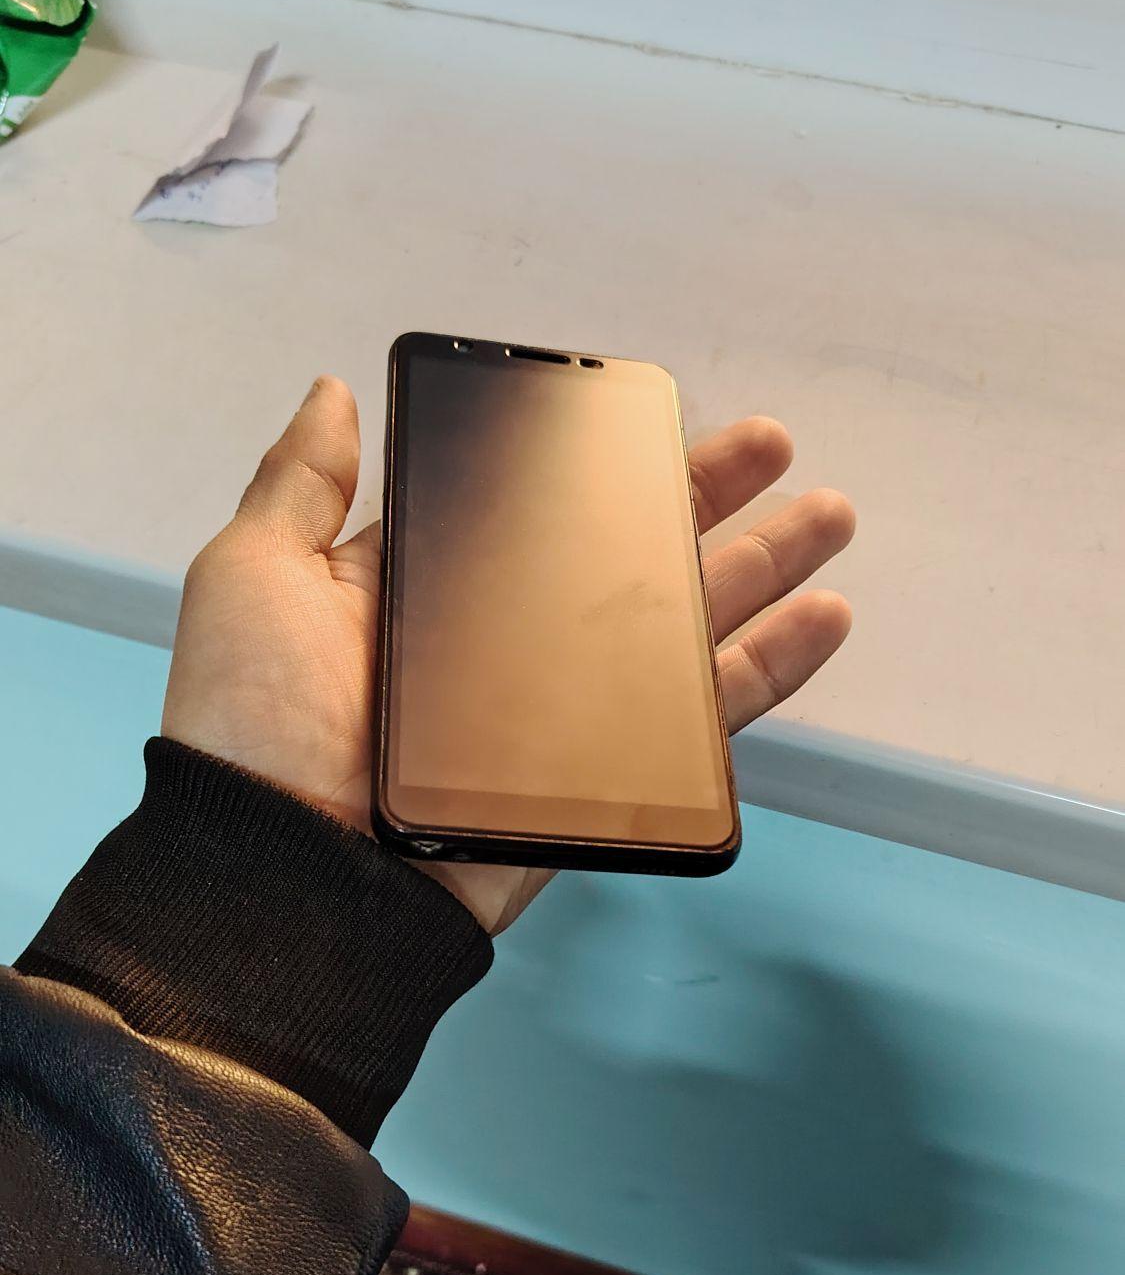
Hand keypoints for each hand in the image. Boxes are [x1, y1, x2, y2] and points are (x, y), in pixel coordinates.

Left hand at [164, 376, 854, 934]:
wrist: (298, 880)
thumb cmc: (260, 727)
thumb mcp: (253, 578)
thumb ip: (300, 488)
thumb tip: (334, 393)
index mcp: (430, 592)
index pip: (536, 513)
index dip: (601, 462)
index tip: (656, 412)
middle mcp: (506, 646)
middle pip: (629, 558)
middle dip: (708, 496)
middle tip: (775, 446)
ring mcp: (563, 713)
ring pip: (683, 627)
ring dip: (763, 570)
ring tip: (828, 518)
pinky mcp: (604, 777)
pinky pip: (701, 718)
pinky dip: (769, 670)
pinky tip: (822, 620)